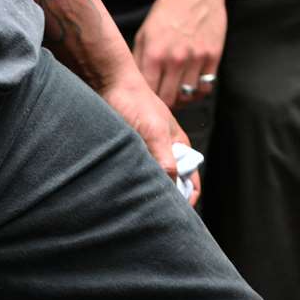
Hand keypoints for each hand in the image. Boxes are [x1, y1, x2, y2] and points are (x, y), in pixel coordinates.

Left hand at [101, 75, 199, 204]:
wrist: (108, 83)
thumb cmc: (134, 101)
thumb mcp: (155, 132)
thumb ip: (165, 160)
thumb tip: (171, 188)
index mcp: (179, 147)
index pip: (192, 182)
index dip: (187, 200)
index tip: (175, 216)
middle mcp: (164, 152)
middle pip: (171, 185)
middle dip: (164, 200)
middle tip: (151, 214)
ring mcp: (145, 153)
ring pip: (150, 182)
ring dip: (145, 193)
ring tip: (135, 204)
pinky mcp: (127, 153)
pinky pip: (132, 175)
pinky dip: (130, 184)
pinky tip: (121, 191)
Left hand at [132, 0, 227, 107]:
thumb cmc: (167, 11)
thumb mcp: (145, 33)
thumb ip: (139, 60)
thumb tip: (134, 85)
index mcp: (154, 53)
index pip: (148, 92)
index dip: (146, 102)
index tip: (146, 103)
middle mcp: (175, 58)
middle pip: (168, 99)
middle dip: (164, 105)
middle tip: (162, 103)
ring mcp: (196, 58)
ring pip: (188, 97)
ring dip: (182, 100)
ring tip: (176, 94)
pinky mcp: (213, 56)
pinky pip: (206, 87)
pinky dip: (198, 92)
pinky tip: (192, 87)